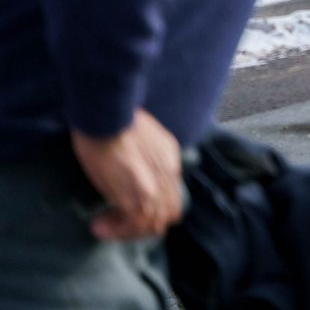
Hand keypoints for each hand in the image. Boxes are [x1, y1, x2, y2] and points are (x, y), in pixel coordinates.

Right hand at [70, 109, 182, 240]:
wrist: (107, 116)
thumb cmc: (115, 120)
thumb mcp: (142, 137)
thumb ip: (146, 157)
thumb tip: (131, 173)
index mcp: (170, 159)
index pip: (172, 194)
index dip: (153, 208)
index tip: (129, 210)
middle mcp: (168, 175)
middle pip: (168, 213)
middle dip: (142, 225)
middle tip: (117, 224)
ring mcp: (154, 187)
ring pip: (152, 223)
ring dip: (127, 231)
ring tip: (103, 227)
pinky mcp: (137, 195)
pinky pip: (134, 223)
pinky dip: (117, 230)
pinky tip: (99, 226)